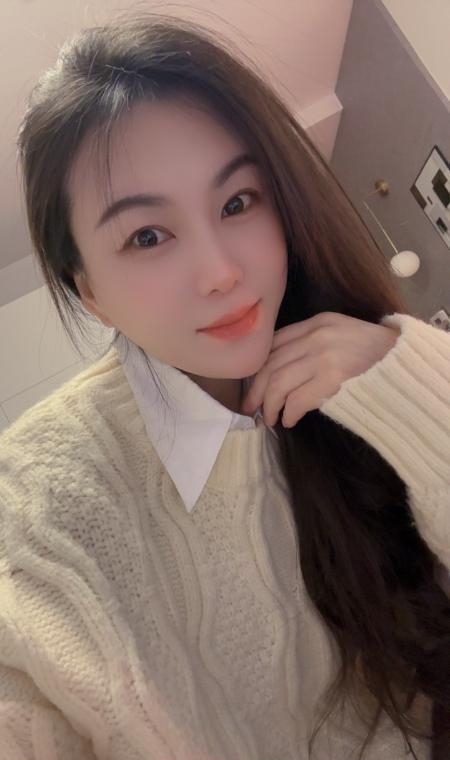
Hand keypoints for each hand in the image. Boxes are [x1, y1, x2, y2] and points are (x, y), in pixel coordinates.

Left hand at [241, 311, 399, 427]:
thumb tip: (282, 369)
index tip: (253, 385)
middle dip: (257, 390)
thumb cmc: (375, 355)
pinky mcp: (333, 379)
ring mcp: (325, 356)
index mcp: (318, 322)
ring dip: (270, 405)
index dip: (259, 367)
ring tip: (271, 418)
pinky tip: (289, 421)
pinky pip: (297, 399)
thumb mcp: (342, 334)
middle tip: (252, 408)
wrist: (406, 364)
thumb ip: (314, 342)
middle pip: (271, 364)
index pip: (275, 343)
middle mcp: (318, 335)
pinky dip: (288, 413)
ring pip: (278, 383)